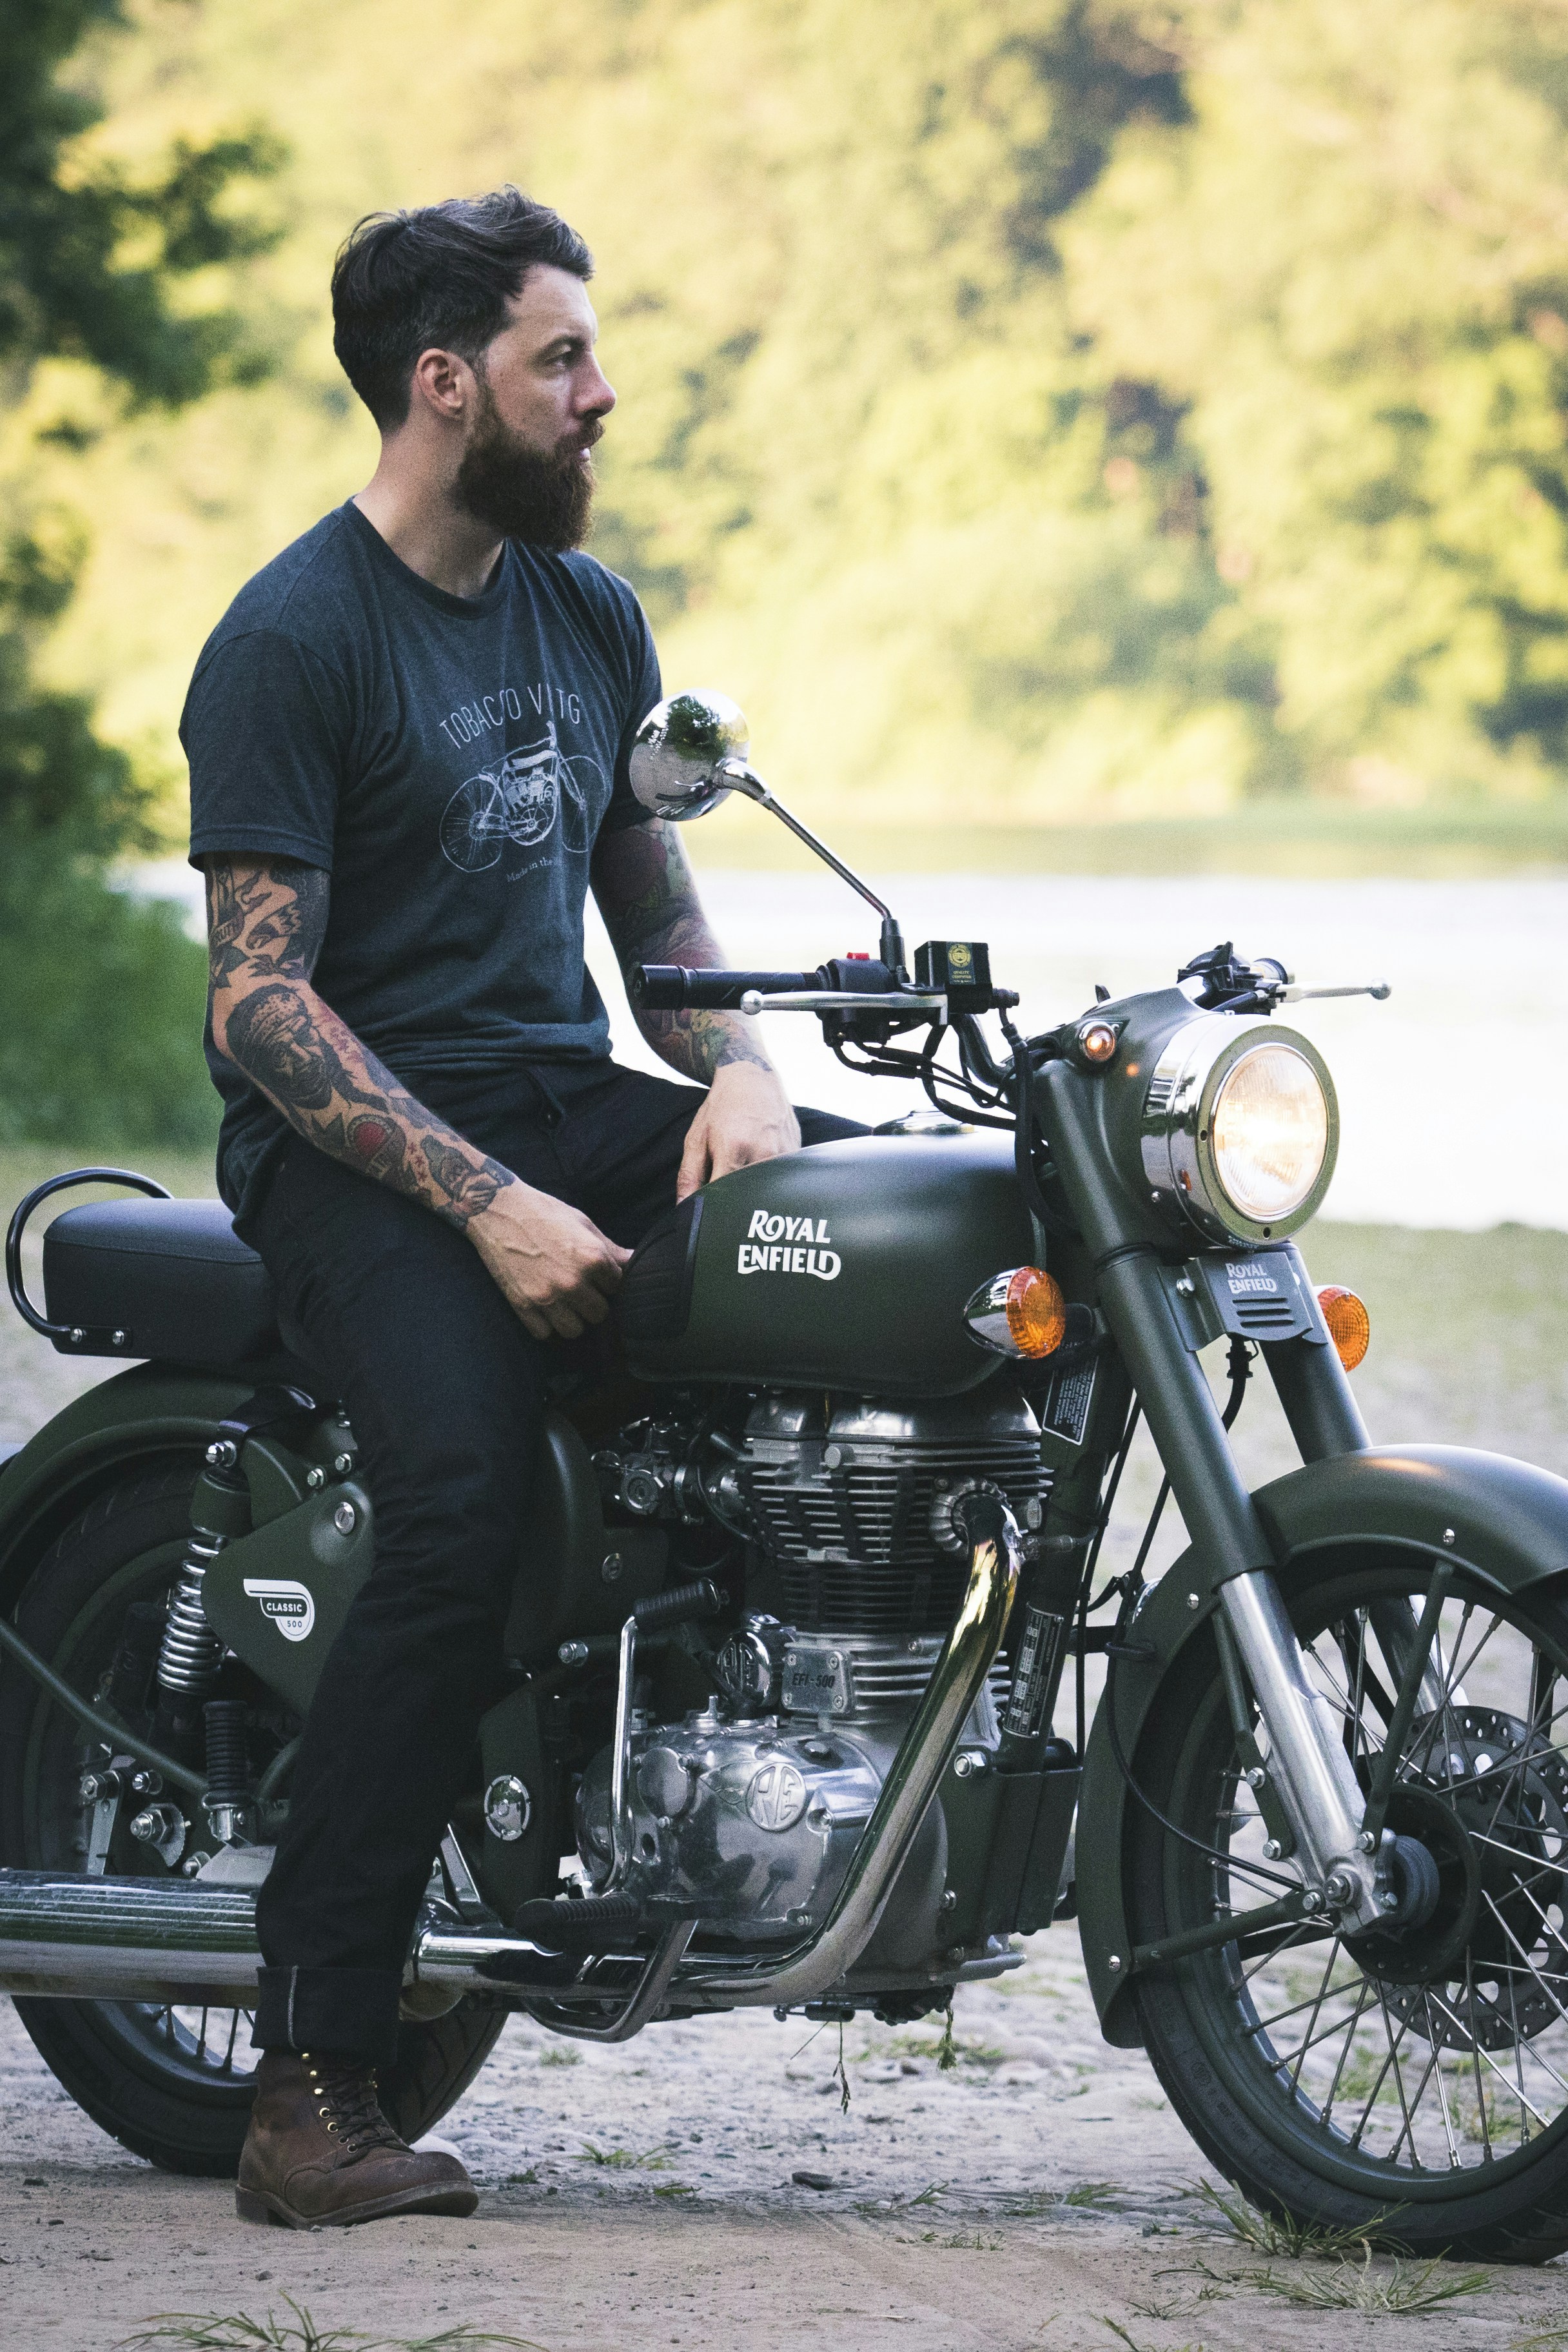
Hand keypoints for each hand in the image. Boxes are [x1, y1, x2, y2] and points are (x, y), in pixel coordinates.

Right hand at [468, 1181, 630, 1339]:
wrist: (497, 1209)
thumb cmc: (544, 1212)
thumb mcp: (583, 1223)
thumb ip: (611, 1249)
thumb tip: (637, 1260)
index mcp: (592, 1257)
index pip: (617, 1287)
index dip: (607, 1280)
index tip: (596, 1274)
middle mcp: (573, 1281)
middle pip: (600, 1314)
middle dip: (593, 1302)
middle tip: (580, 1289)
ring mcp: (547, 1296)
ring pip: (575, 1330)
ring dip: (572, 1318)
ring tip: (564, 1301)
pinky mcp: (523, 1305)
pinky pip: (544, 1333)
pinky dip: (546, 1325)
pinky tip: (544, 1307)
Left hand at [677, 1060, 800, 1201]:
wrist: (752, 1076)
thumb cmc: (721, 1107)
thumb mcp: (697, 1138)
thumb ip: (689, 1176)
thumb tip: (684, 1209)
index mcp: (734, 1148)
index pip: (724, 1198)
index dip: (715, 1210)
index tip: (709, 1213)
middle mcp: (763, 1152)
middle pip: (748, 1198)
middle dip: (735, 1205)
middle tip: (726, 1197)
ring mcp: (784, 1153)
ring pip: (768, 1192)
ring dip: (754, 1194)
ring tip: (744, 1178)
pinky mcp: (797, 1152)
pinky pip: (782, 1180)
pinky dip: (769, 1183)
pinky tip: (760, 1168)